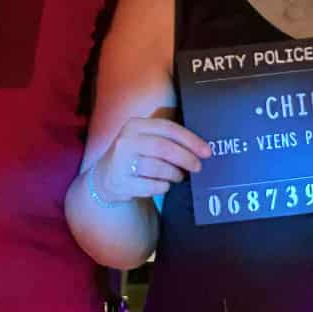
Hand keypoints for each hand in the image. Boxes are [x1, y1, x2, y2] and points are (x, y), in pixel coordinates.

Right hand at [91, 116, 211, 202]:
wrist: (106, 177)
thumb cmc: (136, 156)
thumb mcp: (145, 139)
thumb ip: (168, 137)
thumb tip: (201, 147)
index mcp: (135, 125)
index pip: (168, 128)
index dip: (190, 140)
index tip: (206, 152)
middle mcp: (125, 141)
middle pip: (164, 148)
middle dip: (186, 158)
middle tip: (197, 167)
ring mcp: (120, 162)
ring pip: (158, 168)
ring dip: (174, 174)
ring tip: (178, 176)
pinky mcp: (119, 182)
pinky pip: (151, 186)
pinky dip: (163, 186)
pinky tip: (164, 185)